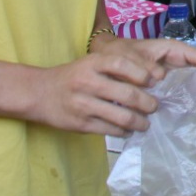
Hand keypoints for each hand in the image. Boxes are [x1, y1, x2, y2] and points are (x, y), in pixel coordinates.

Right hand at [27, 37, 195, 136]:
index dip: (142, 73)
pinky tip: (128, 131)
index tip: (155, 81)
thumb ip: (115, 68)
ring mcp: (84, 104)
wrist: (39, 93)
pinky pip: (110, 130)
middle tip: (155, 106)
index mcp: (93, 63)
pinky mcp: (81, 124)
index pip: (123, 64)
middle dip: (148, 103)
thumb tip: (151, 80)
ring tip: (145, 123)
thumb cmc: (73, 76)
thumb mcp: (91, 63)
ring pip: (122, 116)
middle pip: (127, 94)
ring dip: (139, 122)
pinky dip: (124, 132)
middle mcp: (88, 82)